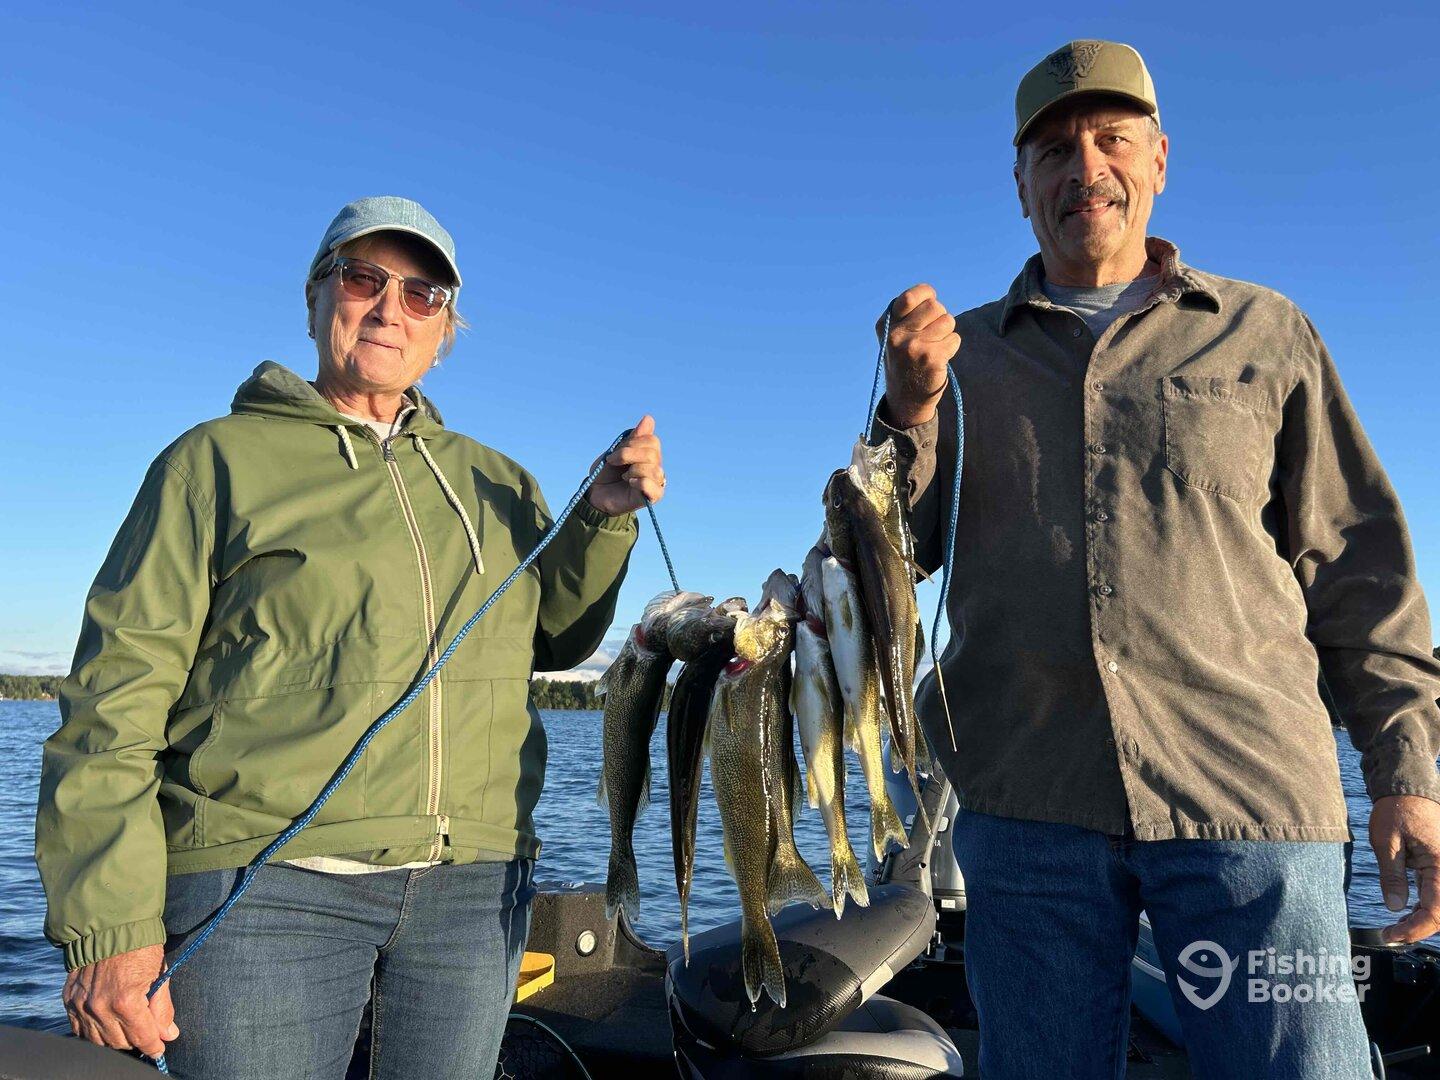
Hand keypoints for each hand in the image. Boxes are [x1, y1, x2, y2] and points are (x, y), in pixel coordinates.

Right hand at [63, 944, 178, 1057]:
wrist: (110, 925)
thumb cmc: (140, 947)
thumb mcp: (159, 974)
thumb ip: (163, 1008)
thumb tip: (168, 1034)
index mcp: (126, 1001)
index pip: (142, 1038)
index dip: (154, 1046)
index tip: (160, 1048)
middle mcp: (99, 1007)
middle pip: (121, 1042)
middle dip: (137, 1040)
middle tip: (147, 1033)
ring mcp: (81, 1006)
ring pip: (99, 1040)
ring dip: (116, 1038)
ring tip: (129, 1028)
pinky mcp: (69, 1001)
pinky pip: (80, 1030)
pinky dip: (94, 1032)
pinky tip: (107, 1025)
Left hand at [586, 415, 664, 515]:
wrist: (596, 494)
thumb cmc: (606, 473)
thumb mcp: (616, 451)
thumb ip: (633, 438)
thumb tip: (649, 418)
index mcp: (648, 455)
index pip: (652, 441)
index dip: (633, 443)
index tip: (613, 453)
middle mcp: (655, 467)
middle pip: (652, 454)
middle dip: (628, 455)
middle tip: (614, 462)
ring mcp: (656, 483)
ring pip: (654, 469)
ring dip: (633, 470)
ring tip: (624, 476)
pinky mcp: (652, 497)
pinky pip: (654, 486)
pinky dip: (639, 482)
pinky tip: (630, 483)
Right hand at [875, 284, 959, 427]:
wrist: (905, 399)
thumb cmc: (905, 361)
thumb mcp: (894, 337)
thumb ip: (906, 316)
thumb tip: (930, 297)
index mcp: (886, 325)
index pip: (911, 297)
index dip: (926, 295)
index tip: (929, 305)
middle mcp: (896, 335)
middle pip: (934, 306)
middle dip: (939, 316)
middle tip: (933, 333)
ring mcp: (913, 347)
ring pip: (947, 321)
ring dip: (947, 332)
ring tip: (935, 346)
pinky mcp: (931, 358)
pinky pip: (954, 339)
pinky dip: (952, 346)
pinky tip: (939, 358)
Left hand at [1371, 794, 1439, 943]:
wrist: (1407, 788)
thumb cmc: (1395, 809)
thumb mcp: (1385, 841)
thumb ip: (1392, 875)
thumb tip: (1394, 907)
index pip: (1436, 910)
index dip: (1415, 929)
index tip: (1393, 935)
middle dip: (1419, 928)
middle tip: (1391, 934)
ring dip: (1421, 919)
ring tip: (1395, 927)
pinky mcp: (1438, 866)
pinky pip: (1436, 893)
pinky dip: (1423, 906)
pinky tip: (1405, 913)